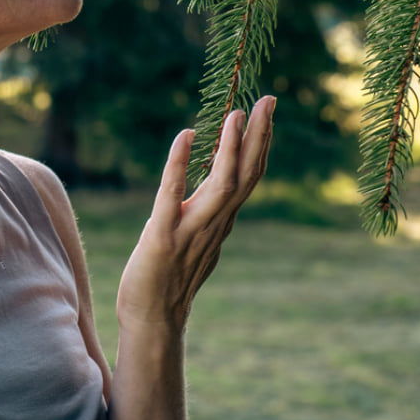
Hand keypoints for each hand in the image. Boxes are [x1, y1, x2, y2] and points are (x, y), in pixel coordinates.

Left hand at [116, 96, 275, 336]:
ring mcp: (190, 231)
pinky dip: (179, 166)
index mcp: (220, 220)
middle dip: (258, 136)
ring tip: (235, 114)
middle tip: (267, 99)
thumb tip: (222, 186)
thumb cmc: (169, 277)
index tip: (267, 109)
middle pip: (245, 175)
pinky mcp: (161, 238)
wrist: (152, 320)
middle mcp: (213, 224)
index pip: (249, 175)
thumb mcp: (196, 237)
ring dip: (229, 149)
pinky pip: (171, 196)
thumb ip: (210, 211)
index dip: (260, 142)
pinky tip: (184, 137)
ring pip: (220, 186)